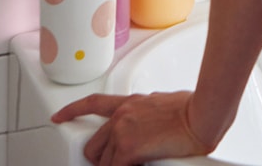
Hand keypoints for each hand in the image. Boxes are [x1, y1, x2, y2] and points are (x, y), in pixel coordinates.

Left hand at [51, 91, 217, 165]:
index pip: (92, 103)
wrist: (201, 115)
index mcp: (128, 103)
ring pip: (103, 161)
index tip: (59, 116)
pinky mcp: (129, 150)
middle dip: (100, 158)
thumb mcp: (161, 106)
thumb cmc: (191, 110)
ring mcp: (122, 132)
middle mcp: (121, 116)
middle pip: (93, 143)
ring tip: (130, 165)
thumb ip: (146, 115)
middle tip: (115, 164)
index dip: (72, 111)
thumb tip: (149, 126)